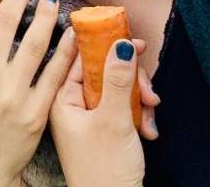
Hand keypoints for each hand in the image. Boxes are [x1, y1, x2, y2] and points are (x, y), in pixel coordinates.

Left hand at [49, 39, 160, 186]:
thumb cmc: (104, 170)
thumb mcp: (114, 119)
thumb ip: (117, 80)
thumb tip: (121, 44)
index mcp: (61, 99)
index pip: (80, 58)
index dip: (106, 46)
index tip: (129, 39)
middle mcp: (71, 105)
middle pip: (103, 72)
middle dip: (130, 80)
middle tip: (146, 92)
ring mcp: (87, 117)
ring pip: (116, 89)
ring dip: (137, 99)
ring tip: (147, 115)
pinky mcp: (102, 128)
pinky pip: (122, 107)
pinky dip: (137, 115)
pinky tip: (147, 130)